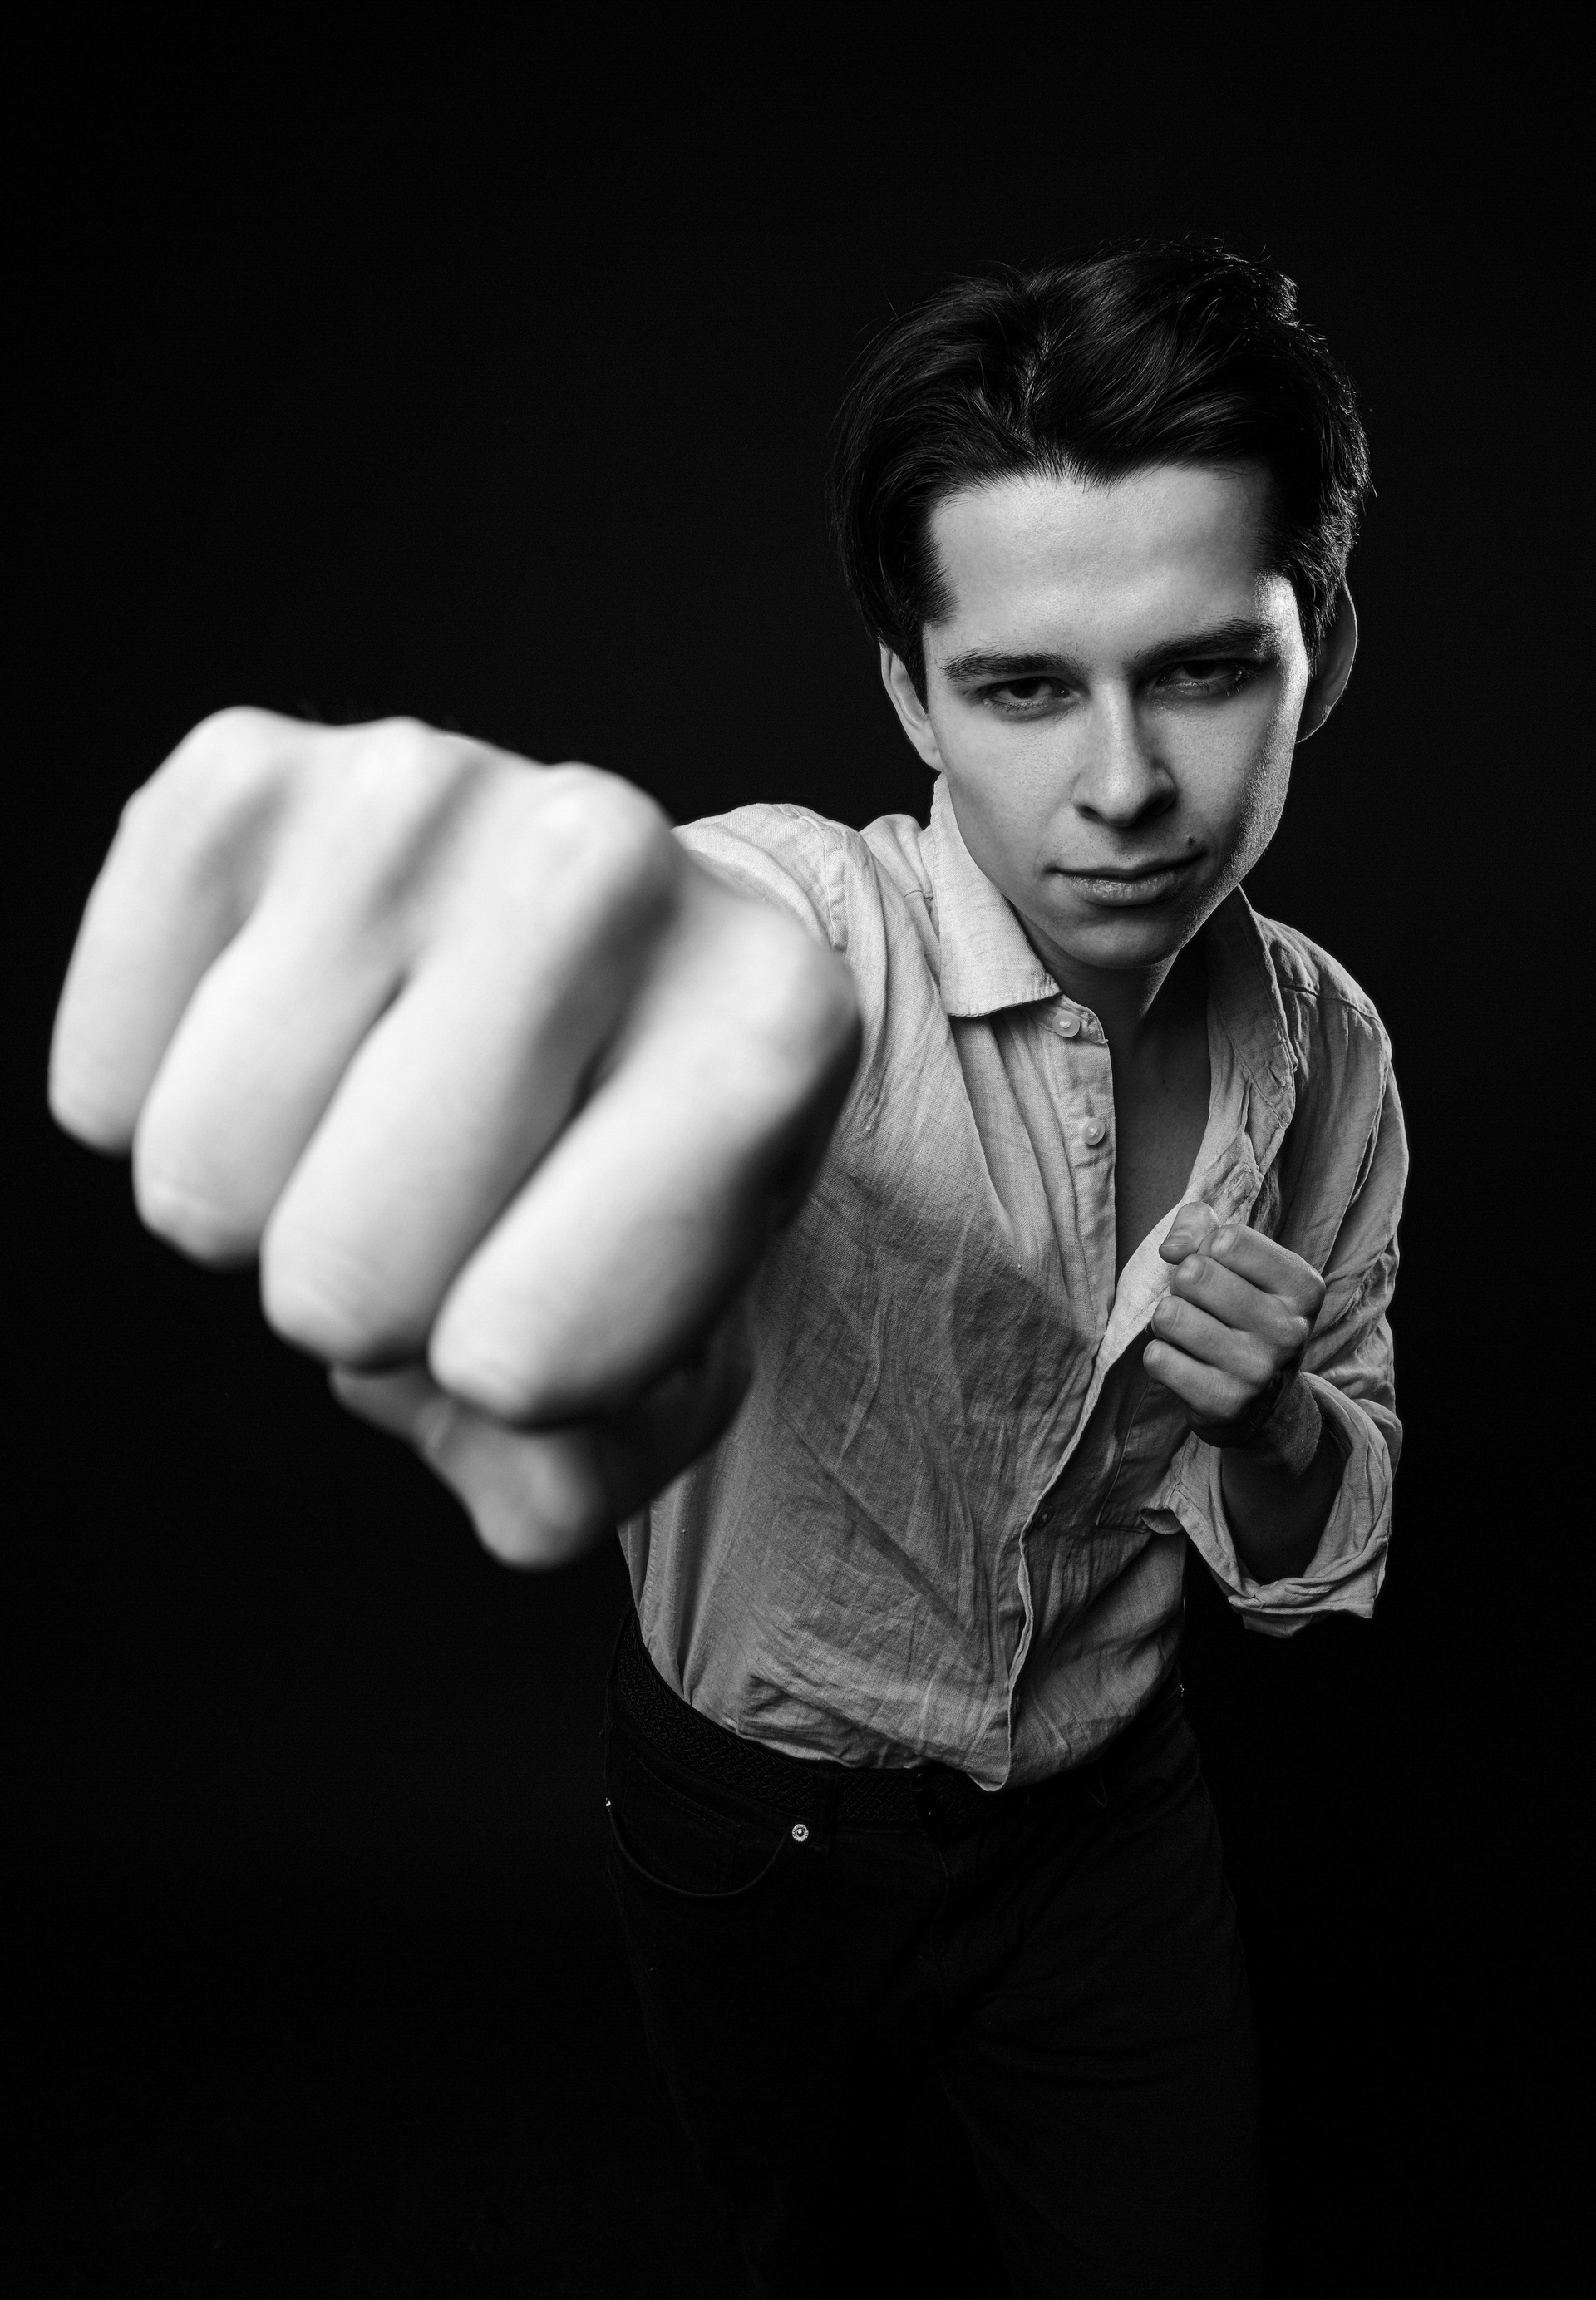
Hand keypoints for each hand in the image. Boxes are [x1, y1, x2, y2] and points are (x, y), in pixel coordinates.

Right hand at [50, 710, 859, 1560]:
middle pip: (341, 1283)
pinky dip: (156, 1104)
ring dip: (266, 1202)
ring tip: (374, 1114)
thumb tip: (493, 1420)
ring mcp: (420, 788)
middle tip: (450, 1206)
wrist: (584, 971)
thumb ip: (586, 1470)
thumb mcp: (663, 1359)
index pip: (526, 1358)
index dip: (516, 1380)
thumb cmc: (624, 1174)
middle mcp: (613, 861)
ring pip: (202, 1176)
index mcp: (773, 1025)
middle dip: (374, 1306)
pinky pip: (100, 1078)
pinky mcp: (239, 773)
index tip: (563, 1285)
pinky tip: (285, 1034)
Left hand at [1146, 1202, 1325, 1450]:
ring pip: (1169, 1315)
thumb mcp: (1239, 1264)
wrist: (1264, 1404)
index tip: (1218, 1270)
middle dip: (1182, 1284)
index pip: (1227, 1240)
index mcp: (1302, 1287)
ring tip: (1192, 1334)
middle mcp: (1289, 1330)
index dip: (1204, 1249)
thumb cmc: (1241, 1313)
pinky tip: (1186, 1364)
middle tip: (1200, 1306)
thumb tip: (1171, 1249)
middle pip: (1194, 1273)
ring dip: (1167, 1321)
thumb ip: (1200, 1227)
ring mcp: (1259, 1371)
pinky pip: (1158, 1358)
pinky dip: (1160, 1356)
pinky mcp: (1225, 1404)